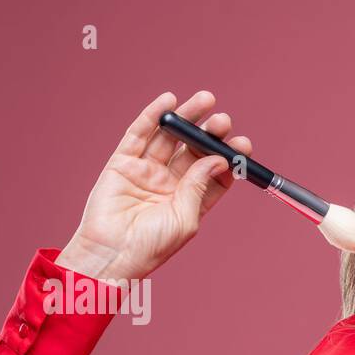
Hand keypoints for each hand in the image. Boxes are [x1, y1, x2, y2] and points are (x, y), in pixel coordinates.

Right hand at [55, 90, 252, 281]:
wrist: (111, 254)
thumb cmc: (150, 247)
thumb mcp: (185, 219)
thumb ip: (199, 186)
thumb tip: (216, 159)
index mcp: (190, 202)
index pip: (214, 174)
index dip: (228, 158)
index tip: (243, 145)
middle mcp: (170, 184)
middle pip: (194, 151)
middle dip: (210, 134)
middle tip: (224, 121)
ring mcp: (146, 172)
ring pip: (170, 138)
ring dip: (188, 118)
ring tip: (206, 100)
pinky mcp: (123, 163)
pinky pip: (139, 134)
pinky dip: (153, 116)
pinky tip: (169, 101)